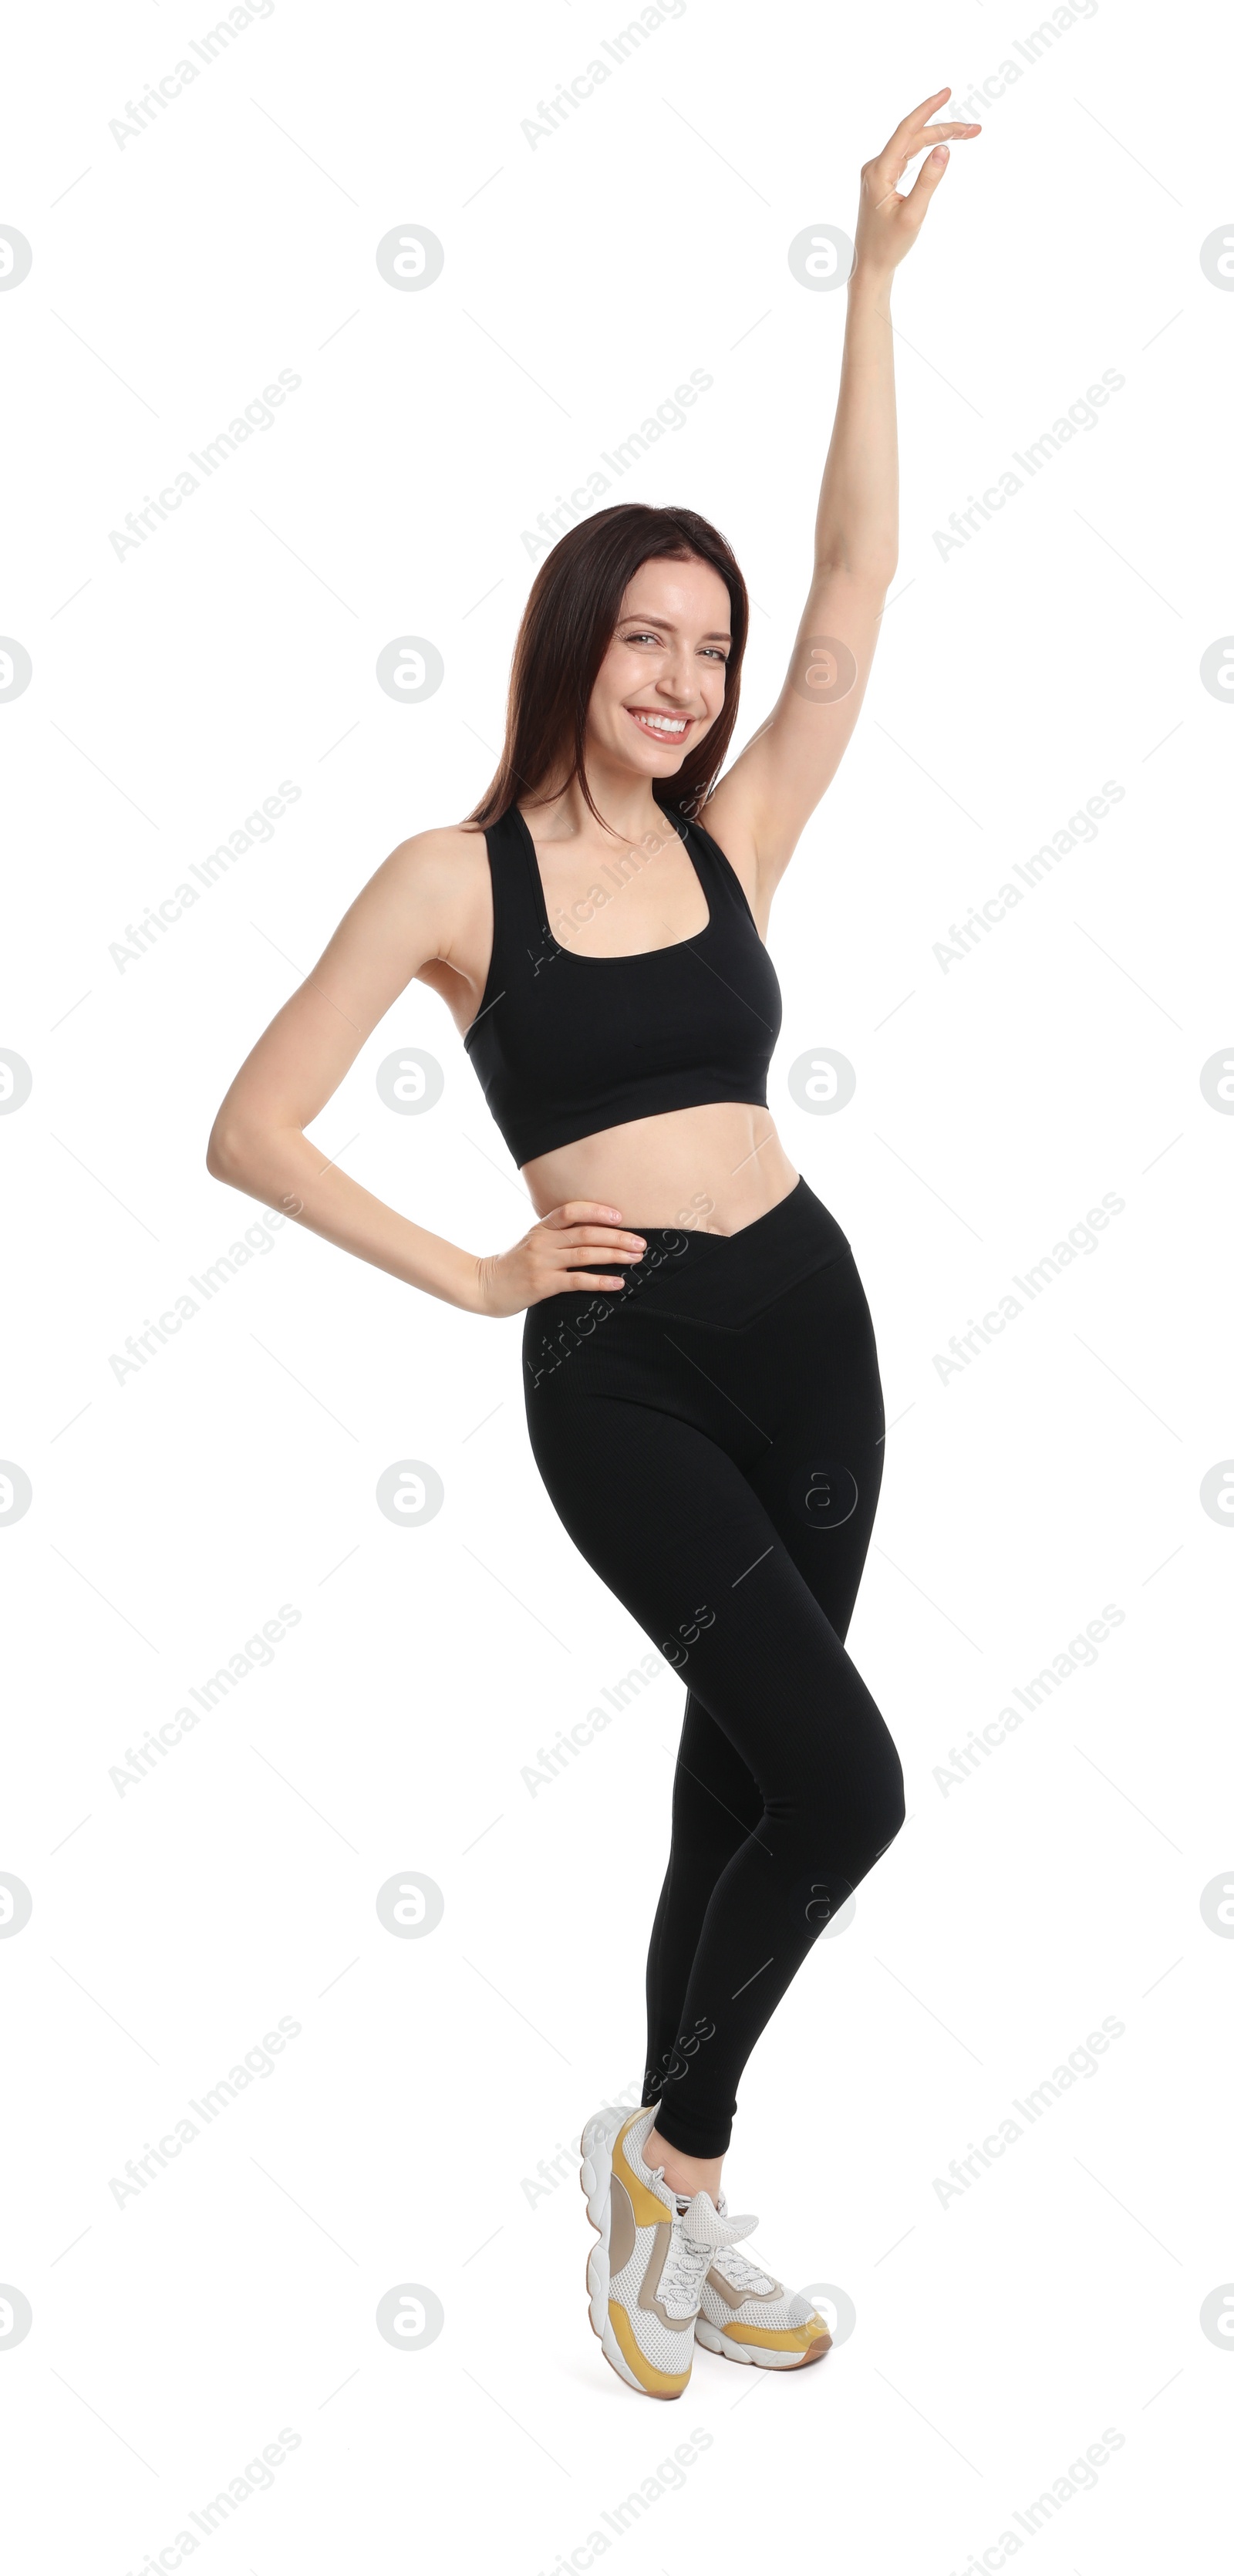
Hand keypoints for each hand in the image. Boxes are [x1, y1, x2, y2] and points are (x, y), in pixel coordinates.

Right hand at [473, 1200, 647, 1317]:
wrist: (483, 1286)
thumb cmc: (512, 1266)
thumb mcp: (531, 1242)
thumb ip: (555, 1236)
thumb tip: (592, 1235)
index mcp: (541, 1228)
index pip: (571, 1210)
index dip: (597, 1210)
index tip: (620, 1216)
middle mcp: (542, 1241)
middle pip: (587, 1232)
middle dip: (618, 1237)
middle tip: (640, 1243)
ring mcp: (542, 1262)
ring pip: (585, 1253)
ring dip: (615, 1255)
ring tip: (635, 1258)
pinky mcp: (542, 1284)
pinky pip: (577, 1280)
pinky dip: (600, 1280)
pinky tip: (617, 1282)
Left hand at [852, 87, 980, 281]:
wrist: (869, 267)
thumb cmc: (889, 246)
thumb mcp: (913, 214)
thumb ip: (929, 181)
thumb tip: (944, 148)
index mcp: (879, 171)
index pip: (907, 130)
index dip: (928, 109)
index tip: (947, 92)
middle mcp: (876, 167)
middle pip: (914, 137)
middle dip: (944, 129)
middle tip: (974, 130)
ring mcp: (878, 173)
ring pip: (912, 146)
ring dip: (938, 138)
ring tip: (967, 135)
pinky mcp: (883, 180)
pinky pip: (907, 156)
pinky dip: (926, 149)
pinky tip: (941, 145)